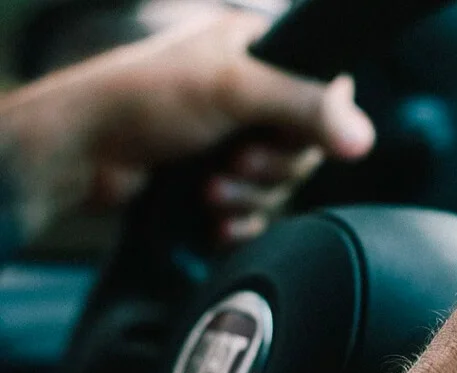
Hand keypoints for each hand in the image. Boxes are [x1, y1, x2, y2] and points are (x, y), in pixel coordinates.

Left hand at [1, 10, 373, 242]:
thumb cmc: (145, 100)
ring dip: (249, 198)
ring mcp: (234, 140)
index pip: (324, 93)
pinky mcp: (219, 181)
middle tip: (236, 162)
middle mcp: (251, 96)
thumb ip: (305, 106)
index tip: (284, 136)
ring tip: (210, 191)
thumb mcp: (234, 89)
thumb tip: (363, 137)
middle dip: (270, 168)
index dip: (313, 125)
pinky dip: (240, 221)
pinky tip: (215, 221)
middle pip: (304, 148)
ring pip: (279, 186)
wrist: (80, 154)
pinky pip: (256, 212)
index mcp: (259, 54)